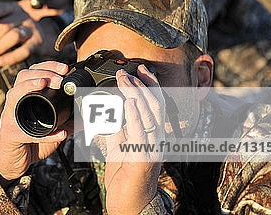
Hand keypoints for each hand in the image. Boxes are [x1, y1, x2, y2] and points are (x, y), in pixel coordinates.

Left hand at [0, 2, 59, 66]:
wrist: (41, 34)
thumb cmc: (16, 28)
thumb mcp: (6, 21)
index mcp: (11, 9)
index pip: (1, 7)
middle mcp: (22, 16)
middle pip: (5, 25)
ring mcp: (30, 28)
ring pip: (14, 36)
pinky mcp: (37, 41)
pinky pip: (24, 50)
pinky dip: (12, 57)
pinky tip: (2, 61)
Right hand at [0, 61, 70, 180]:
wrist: (14, 161)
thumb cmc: (31, 140)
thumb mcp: (52, 127)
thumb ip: (68, 121)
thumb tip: (89, 115)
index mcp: (25, 96)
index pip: (33, 72)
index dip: (48, 66)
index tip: (65, 68)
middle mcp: (15, 103)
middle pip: (22, 77)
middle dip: (41, 73)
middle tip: (60, 79)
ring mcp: (10, 117)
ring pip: (14, 95)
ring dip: (29, 86)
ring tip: (43, 83)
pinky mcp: (11, 134)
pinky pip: (26, 132)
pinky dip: (44, 134)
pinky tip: (59, 133)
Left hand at [103, 65, 164, 214]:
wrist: (129, 205)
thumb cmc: (125, 177)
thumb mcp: (120, 146)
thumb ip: (119, 126)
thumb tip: (112, 105)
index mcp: (153, 135)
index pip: (156, 104)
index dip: (151, 84)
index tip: (141, 68)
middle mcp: (157, 140)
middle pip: (156, 105)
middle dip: (141, 84)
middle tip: (125, 72)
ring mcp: (153, 149)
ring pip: (151, 115)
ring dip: (136, 94)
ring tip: (124, 80)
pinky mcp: (143, 159)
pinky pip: (140, 133)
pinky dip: (134, 115)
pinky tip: (127, 102)